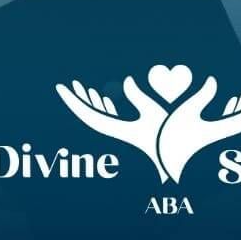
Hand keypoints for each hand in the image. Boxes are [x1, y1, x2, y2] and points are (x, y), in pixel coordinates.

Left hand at [55, 76, 169, 181]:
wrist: (179, 158)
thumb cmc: (168, 137)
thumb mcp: (154, 113)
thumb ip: (139, 97)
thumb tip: (126, 80)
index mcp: (116, 130)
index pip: (87, 114)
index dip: (73, 101)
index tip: (61, 88)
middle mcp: (116, 133)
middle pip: (90, 115)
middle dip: (79, 100)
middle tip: (67, 86)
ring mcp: (123, 133)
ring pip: (100, 117)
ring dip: (92, 102)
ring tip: (83, 88)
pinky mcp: (131, 132)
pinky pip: (112, 120)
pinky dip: (106, 108)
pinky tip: (105, 100)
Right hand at [157, 77, 240, 182]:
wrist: (165, 165)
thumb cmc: (172, 141)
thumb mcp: (185, 113)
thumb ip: (201, 96)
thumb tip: (213, 81)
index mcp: (225, 130)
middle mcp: (227, 135)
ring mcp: (221, 137)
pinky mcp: (213, 137)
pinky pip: (231, 122)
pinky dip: (235, 110)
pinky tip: (235, 101)